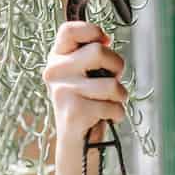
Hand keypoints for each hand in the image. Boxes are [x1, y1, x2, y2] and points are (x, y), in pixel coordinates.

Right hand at [43, 20, 128, 174]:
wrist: (77, 144)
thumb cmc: (87, 104)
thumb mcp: (86, 75)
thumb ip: (91, 55)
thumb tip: (105, 38)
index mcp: (56, 58)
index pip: (69, 29)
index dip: (92, 30)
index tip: (105, 41)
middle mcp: (54, 72)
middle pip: (99, 52)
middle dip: (117, 67)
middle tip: (114, 80)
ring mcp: (62, 93)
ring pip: (111, 83)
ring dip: (121, 95)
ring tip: (112, 103)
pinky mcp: (74, 113)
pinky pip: (112, 106)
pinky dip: (117, 113)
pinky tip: (107, 118)